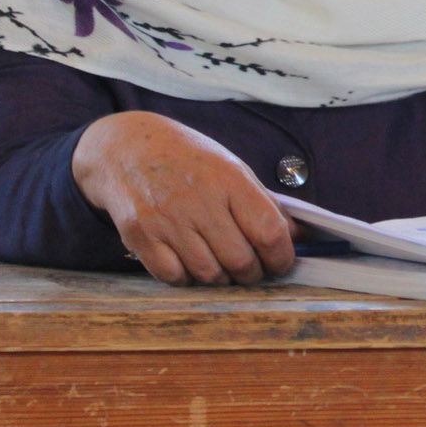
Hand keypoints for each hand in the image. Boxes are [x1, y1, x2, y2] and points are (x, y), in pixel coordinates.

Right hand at [70, 112, 296, 285]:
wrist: (125, 148)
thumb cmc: (188, 159)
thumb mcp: (232, 168)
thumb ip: (265, 204)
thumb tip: (299, 237)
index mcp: (230, 179)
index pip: (269, 232)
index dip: (281, 257)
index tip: (281, 263)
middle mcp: (199, 200)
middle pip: (240, 261)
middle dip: (253, 274)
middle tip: (252, 269)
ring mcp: (166, 219)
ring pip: (208, 274)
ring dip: (221, 278)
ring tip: (221, 265)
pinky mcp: (140, 235)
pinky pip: (174, 277)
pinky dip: (188, 278)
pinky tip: (190, 262)